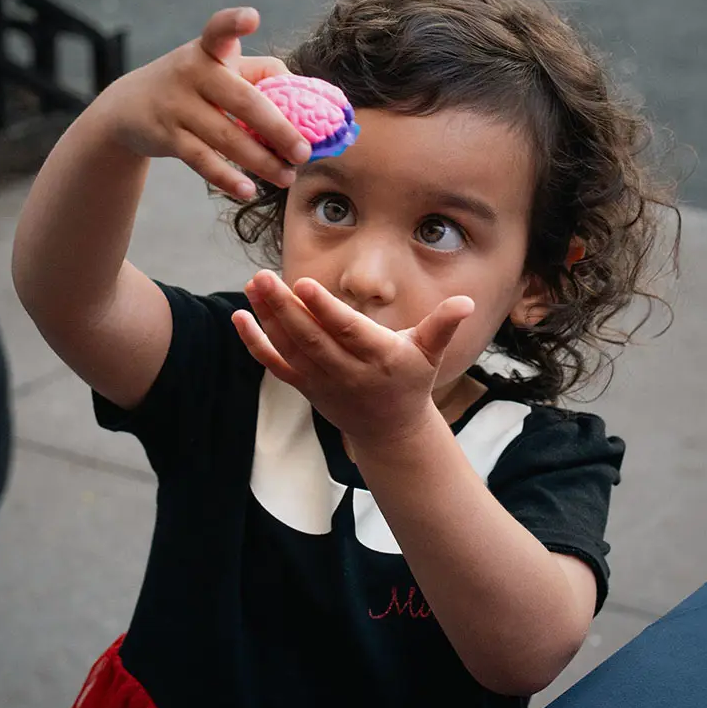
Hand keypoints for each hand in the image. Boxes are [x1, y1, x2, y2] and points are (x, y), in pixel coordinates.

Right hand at [95, 7, 310, 199]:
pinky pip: (203, 161)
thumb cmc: (193, 85)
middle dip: (278, 130)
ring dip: (262, 162)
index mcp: (209, 49)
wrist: (129, 107)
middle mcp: (191, 71)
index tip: (251, 18)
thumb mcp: (217, 67)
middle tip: (304, 153)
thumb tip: (305, 94)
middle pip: (243, 101)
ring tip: (287, 178)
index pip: (219, 29)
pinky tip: (248, 191)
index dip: (234, 23)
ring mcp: (177, 105)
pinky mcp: (167, 135)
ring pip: (227, 138)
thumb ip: (260, 74)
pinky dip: (227, 178)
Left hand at [234, 271, 474, 447]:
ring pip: (289, 347)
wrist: (388, 430)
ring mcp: (320, 380)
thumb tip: (466, 302)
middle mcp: (346, 370)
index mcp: (378, 357)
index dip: (324, 309)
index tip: (303, 285)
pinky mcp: (303, 385)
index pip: (347, 331)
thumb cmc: (410, 382)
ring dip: (267, 316)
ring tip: (253, 283)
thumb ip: (443, 326)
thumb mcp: (431, 354)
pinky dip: (255, 343)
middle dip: (284, 307)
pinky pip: (274, 364)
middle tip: (264, 276)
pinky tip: (240, 316)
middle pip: (310, 337)